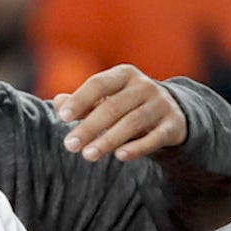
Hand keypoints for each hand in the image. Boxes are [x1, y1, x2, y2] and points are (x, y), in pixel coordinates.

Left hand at [53, 64, 187, 162]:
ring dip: (108, 140)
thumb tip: (57, 102)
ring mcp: (161, 104)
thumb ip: (81, 102)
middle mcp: (144, 86)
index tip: (63, 117)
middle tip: (70, 146)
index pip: (99, 84)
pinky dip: (137, 147)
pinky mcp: (173, 125)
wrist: (170, 112)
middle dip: (89, 127)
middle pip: (113, 107)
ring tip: (88, 155)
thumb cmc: (126, 105)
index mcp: (124, 74)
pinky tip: (119, 156)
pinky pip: (155, 137)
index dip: (80, 100)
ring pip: (132, 123)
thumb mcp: (105, 99)